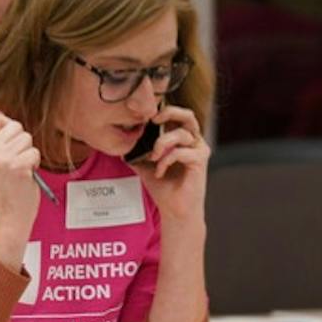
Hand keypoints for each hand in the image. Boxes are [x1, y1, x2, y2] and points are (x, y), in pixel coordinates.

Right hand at [0, 111, 41, 268]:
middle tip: (18, 160)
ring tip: (22, 169)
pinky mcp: (18, 167)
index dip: (7, 123)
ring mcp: (3, 159)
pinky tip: (27, 175)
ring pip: (27, 138)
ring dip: (29, 153)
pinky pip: (35, 152)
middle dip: (22, 141)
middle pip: (15, 126)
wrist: (10, 215)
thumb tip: (9, 120)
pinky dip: (35, 163)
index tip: (12, 137)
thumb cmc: (7, 188)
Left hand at [133, 105, 211, 226]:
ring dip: (161, 144)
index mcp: (183, 139)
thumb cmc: (163, 187)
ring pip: (181, 134)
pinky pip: (180, 152)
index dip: (162, 111)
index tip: (144, 118)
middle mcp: (194, 142)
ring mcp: (199, 150)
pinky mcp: (200, 161)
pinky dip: (166, 161)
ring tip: (152, 158)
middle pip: (188, 115)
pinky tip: (159, 172)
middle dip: (169, 113)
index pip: (177, 116)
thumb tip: (121, 141)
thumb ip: (137, 150)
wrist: (174, 210)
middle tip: (153, 119)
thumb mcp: (144, 165)